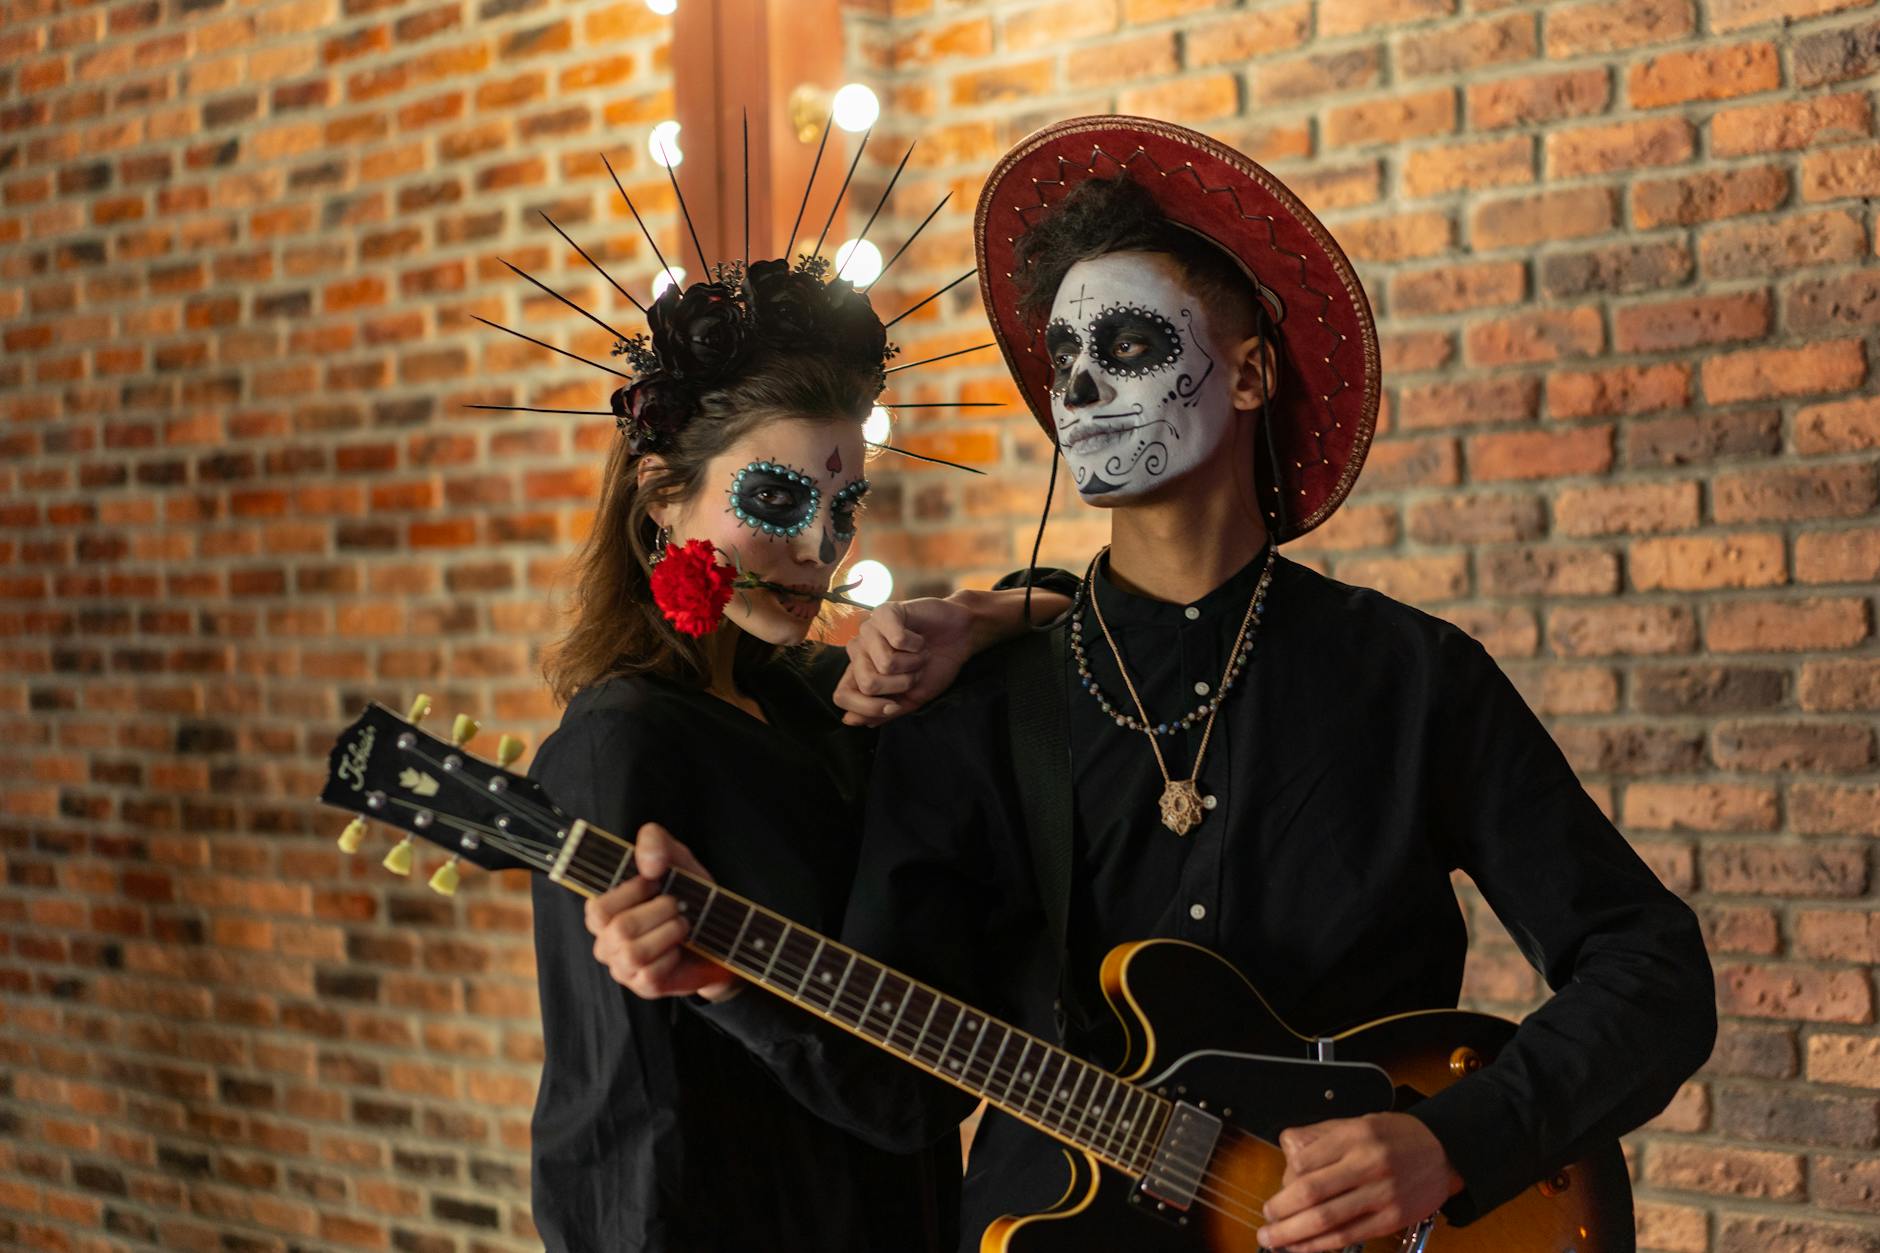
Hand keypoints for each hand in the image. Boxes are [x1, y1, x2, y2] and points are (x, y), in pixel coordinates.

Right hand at [584, 822, 738, 1001]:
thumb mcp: (675, 856)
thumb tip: (648, 866)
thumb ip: (654, 841)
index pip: (597, 907)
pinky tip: (680, 948)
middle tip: (677, 905)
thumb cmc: (688, 892)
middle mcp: (606, 940)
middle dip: (658, 911)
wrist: (721, 930)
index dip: (630, 892)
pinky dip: (672, 955)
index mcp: (604, 910)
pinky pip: (651, 973)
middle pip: (618, 929)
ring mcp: (622, 967)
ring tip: (682, 924)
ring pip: (633, 953)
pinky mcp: (644, 986)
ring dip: (668, 932)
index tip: (656, 881)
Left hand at [834, 597, 974, 726]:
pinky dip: (917, 645)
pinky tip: (919, 638)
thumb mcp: (912, 698)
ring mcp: (869, 629)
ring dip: (913, 663)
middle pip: (867, 684)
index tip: (895, 706)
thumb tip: (848, 720)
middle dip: (901, 685)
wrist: (960, 638)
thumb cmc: (935, 666)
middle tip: (915, 672)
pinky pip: (897, 640)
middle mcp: (858, 649)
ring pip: (885, 664)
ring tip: (920, 653)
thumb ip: (882, 712)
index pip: (842, 696)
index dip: (868, 708)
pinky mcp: (885, 612)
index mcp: (859, 671)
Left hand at [1256, 1112, 1462, 1251]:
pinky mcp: (1392, 1218)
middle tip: (1265, 1219)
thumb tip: (1287, 1151)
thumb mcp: (1359, 1122)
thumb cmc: (1398, 1137)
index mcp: (1355, 1135)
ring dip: (1294, 1234)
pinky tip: (1303, 1247)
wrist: (1446, 1152)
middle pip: (1312, 1192)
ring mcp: (1382, 1194)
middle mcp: (1368, 1163)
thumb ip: (1323, 1137)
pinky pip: (1349, 1235)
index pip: (1306, 1161)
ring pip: (1328, 1219)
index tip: (1275, 1191)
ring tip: (1273, 1239)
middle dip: (1281, 1210)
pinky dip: (1322, 1245)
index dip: (1283, 1180)